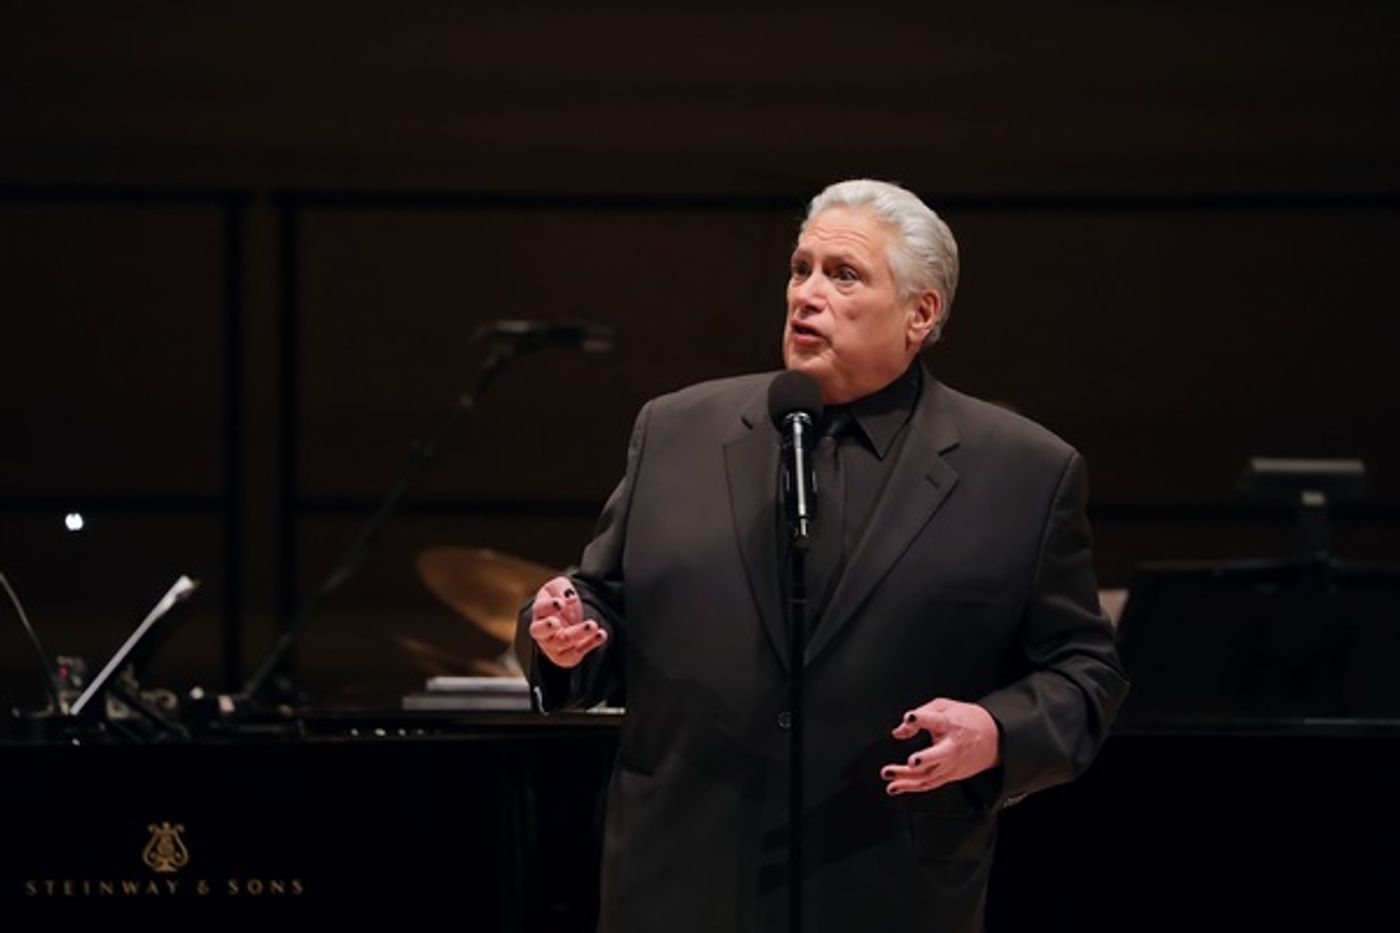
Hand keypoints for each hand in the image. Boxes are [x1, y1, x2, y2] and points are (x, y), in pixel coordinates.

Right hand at [529, 576, 606, 668]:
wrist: (567, 617)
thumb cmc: (559, 599)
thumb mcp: (559, 587)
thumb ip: (562, 590)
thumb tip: (571, 599)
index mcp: (540, 612)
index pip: (539, 609)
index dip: (548, 606)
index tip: (560, 603)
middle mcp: (542, 631)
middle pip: (541, 631)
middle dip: (548, 628)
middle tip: (556, 623)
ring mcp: (553, 646)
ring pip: (562, 642)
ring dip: (578, 634)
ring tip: (593, 625)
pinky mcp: (566, 656)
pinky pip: (577, 653)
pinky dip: (590, 644)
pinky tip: (601, 635)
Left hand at [880, 698, 999, 795]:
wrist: (993, 739)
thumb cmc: (965, 720)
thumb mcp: (944, 707)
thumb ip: (920, 714)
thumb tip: (900, 731)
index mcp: (951, 724)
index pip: (936, 720)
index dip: (921, 718)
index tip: (910, 717)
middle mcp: (952, 746)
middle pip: (939, 755)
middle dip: (924, 759)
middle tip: (910, 761)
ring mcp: (951, 764)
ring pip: (929, 775)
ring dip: (907, 778)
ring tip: (888, 774)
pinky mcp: (949, 776)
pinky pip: (929, 784)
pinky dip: (911, 787)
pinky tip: (895, 787)